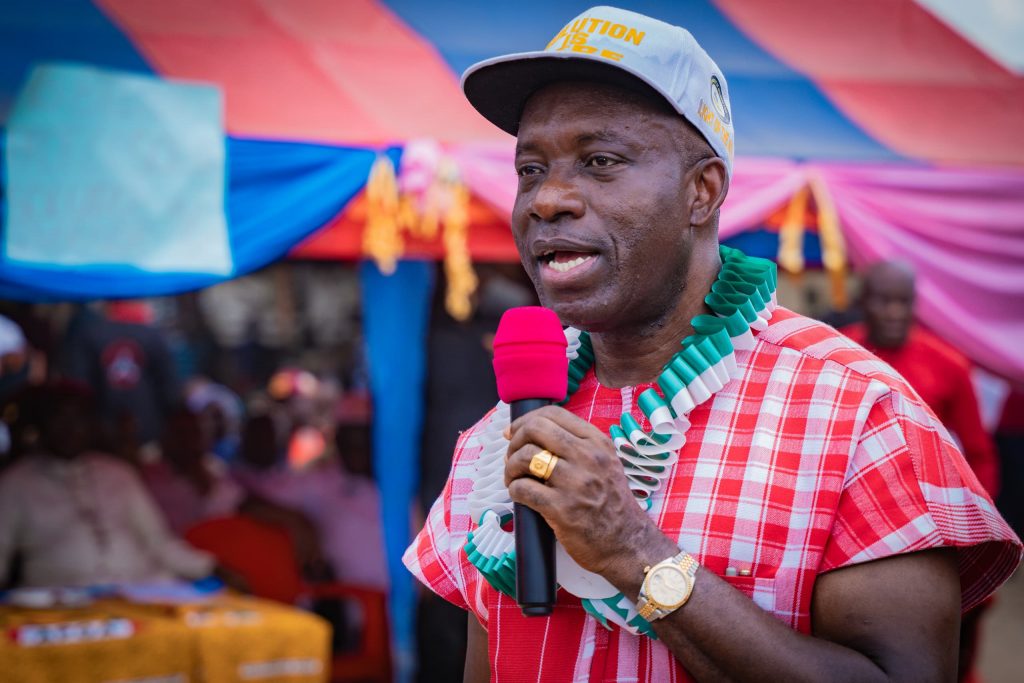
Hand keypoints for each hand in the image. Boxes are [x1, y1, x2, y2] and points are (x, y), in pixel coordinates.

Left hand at [503, 405, 674, 583]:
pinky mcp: (562, 509)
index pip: (553, 414)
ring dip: (510, 468)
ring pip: (525, 457)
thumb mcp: (605, 463)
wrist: (627, 543)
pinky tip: (519, 494)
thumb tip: (532, 434)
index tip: (514, 432)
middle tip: (512, 457)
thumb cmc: (611, 503)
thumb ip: (577, 446)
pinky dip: (514, 490)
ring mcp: (575, 483)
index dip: (526, 420)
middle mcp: (588, 458)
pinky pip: (523, 489)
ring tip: (513, 479)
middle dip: (515, 441)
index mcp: (597, 443)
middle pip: (535, 430)